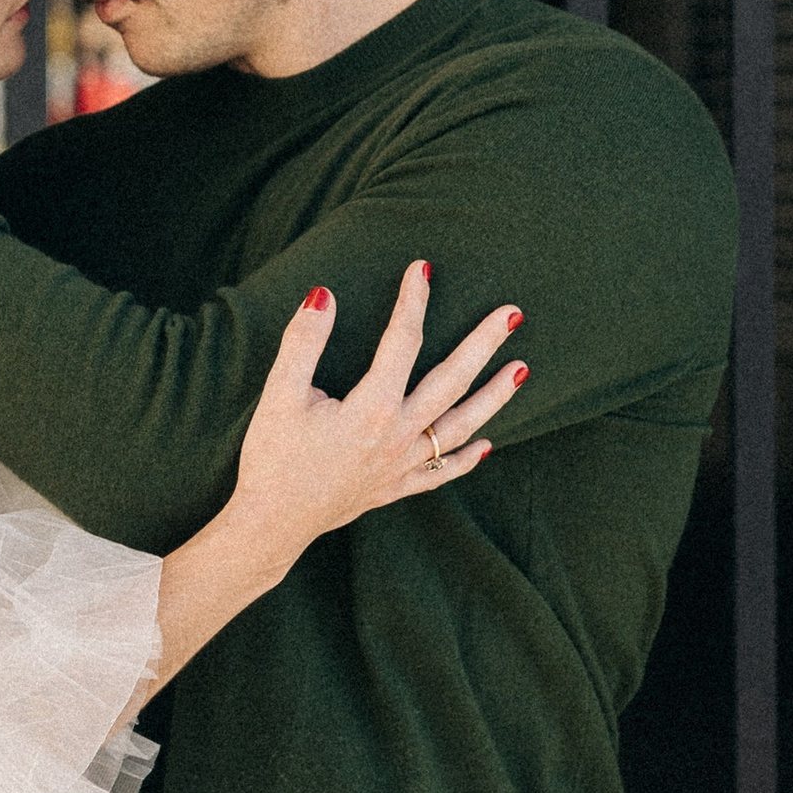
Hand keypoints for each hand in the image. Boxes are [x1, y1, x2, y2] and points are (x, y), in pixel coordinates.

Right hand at [225, 265, 524, 576]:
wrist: (271, 524)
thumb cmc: (273, 457)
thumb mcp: (279, 394)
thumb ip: (304, 341)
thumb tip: (324, 294)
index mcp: (371, 409)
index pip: (402, 343)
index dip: (413, 302)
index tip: (423, 268)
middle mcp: (397, 437)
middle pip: (452, 382)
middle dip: (484, 344)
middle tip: (512, 313)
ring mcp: (402, 466)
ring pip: (460, 427)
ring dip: (493, 398)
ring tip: (521, 369)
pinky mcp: (395, 489)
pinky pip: (442, 472)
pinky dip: (466, 458)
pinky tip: (486, 444)